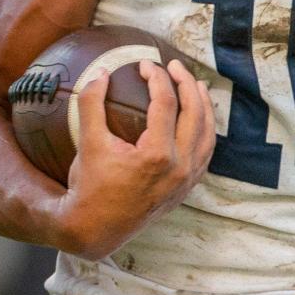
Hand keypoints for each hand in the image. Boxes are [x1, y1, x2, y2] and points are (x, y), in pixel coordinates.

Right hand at [59, 58, 213, 258]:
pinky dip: (205, 131)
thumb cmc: (89, 186)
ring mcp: (186, 180)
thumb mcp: (87, 143)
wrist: (95, 229)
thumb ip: (92, 103)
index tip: (145, 65)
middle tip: (174, 66)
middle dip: (186, 83)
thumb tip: (102, 73)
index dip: (157, 78)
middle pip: (195, 113)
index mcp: (157, 155)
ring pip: (207, 134)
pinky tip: (198, 118)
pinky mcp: (186, 188)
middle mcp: (179, 167)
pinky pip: (205, 154)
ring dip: (204, 106)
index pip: (166, 103)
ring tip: (196, 85)